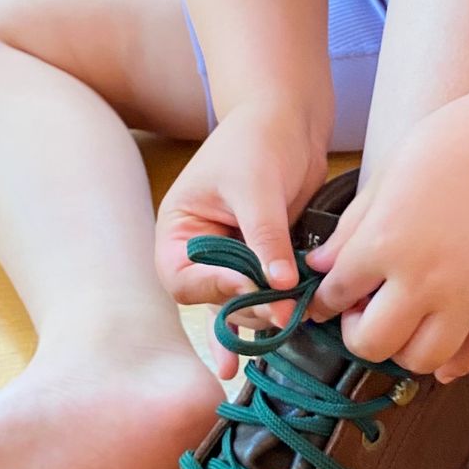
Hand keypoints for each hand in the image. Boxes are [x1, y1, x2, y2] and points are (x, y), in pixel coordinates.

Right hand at [156, 100, 327, 376]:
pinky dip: (269, 313)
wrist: (290, 120)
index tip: (250, 285)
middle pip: (210, 298)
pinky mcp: (261, 261)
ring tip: (274, 338)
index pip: (182, 276)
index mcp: (178, 229)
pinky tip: (264, 349)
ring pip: (237, 302)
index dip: (213, 288)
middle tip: (279, 314)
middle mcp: (198, 250)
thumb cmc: (260, 139)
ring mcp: (230, 258)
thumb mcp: (257, 187)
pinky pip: (262, 294)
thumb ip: (265, 238)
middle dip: (243, 308)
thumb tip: (278, 286)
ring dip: (259, 317)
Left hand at [306, 91, 468, 381]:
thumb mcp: (383, 181)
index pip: (335, 297)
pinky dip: (459, 364)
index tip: (327, 303)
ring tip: (405, 328)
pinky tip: (445, 358)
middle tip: (365, 316)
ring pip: (424, 360)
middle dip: (359, 337)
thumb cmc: (444, 150)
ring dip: (405, 353)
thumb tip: (318, 269)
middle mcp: (423, 279)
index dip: (324, 303)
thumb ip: (350, 232)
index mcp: (384, 244)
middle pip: (374, 345)